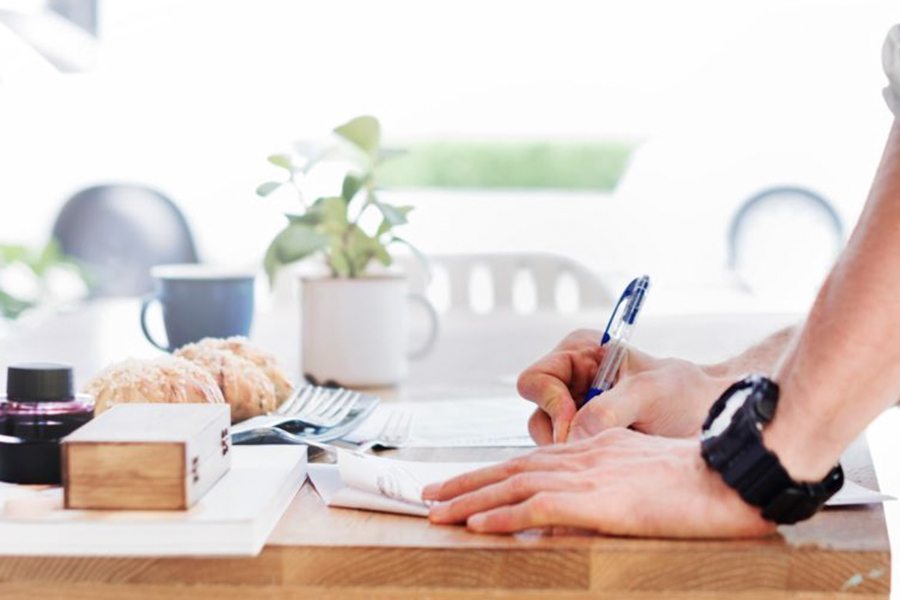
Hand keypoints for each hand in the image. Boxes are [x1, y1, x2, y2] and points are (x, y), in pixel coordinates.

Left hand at [423, 428, 772, 537]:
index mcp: (592, 448)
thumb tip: (580, 502)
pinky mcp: (596, 500)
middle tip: (430, 496)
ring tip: (436, 512)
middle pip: (511, 469)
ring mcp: (587, 476)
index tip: (462, 484)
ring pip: (513, 485)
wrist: (729, 475)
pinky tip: (477, 525)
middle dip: (466, 483)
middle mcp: (581, 456)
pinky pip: (537, 507)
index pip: (529, 460)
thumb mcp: (644, 470)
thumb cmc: (697, 476)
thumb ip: (608, 480)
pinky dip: (503, 515)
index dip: (491, 472)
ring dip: (470, 500)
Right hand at [516, 329, 728, 443]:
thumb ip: (608, 410)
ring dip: (574, 451)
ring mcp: (577, 413)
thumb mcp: (649, 393)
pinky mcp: (586, 441)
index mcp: (580, 353)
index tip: (576, 425)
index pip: (536, 378)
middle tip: (594, 447)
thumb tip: (573, 435)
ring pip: (549, 440)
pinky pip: (567, 457)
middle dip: (562, 433)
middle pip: (538, 413)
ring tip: (614, 451)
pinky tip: (612, 462)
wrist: (715, 421)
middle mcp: (571, 382)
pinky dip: (583, 463)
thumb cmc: (687, 395)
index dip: (551, 403)